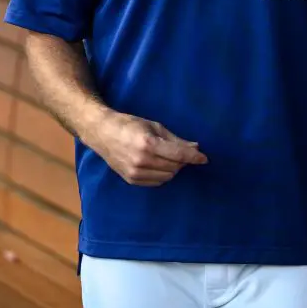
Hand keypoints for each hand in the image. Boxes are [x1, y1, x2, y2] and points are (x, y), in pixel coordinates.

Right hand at [89, 112, 207, 185]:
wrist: (102, 133)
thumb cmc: (129, 125)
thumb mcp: (154, 126)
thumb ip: (175, 139)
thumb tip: (195, 147)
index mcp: (148, 144)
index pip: (178, 154)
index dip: (193, 157)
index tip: (204, 158)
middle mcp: (141, 161)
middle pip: (174, 167)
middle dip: (182, 160)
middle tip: (181, 151)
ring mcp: (135, 173)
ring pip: (167, 176)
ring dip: (173, 168)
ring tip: (167, 156)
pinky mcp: (131, 180)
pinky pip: (157, 182)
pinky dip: (163, 174)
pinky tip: (158, 164)